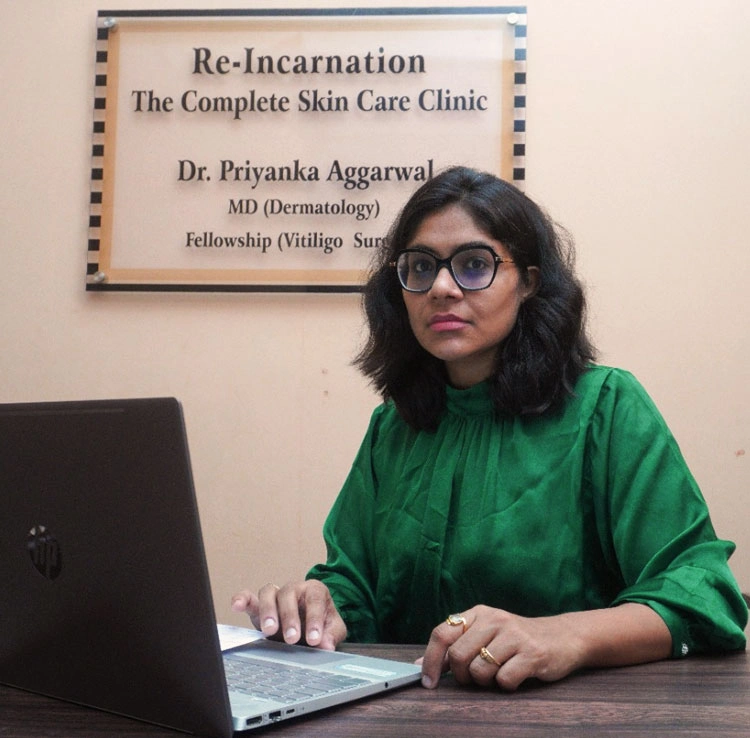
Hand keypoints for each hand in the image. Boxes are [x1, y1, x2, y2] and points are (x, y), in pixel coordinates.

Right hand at [231, 580, 346, 650]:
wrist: (309, 625)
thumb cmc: (322, 624)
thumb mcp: (333, 629)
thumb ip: (331, 635)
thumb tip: (327, 645)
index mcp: (314, 590)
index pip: (315, 599)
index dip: (315, 619)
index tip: (314, 640)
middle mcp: (294, 589)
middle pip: (289, 594)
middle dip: (290, 617)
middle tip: (292, 639)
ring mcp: (275, 595)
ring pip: (268, 593)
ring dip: (268, 611)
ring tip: (269, 631)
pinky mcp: (259, 605)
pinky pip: (248, 597)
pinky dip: (242, 599)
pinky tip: (236, 606)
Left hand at [420, 605, 585, 690]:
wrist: (563, 637)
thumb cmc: (517, 639)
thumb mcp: (486, 634)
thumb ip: (456, 646)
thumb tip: (421, 665)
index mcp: (478, 613)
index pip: (442, 633)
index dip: (431, 660)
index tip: (428, 682)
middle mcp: (494, 619)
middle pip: (458, 656)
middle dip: (462, 676)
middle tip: (475, 679)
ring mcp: (514, 635)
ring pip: (479, 670)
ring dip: (485, 682)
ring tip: (497, 675)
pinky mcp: (533, 653)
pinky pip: (504, 680)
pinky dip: (506, 686)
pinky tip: (515, 676)